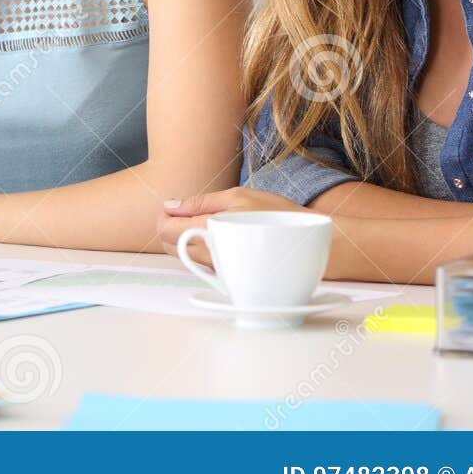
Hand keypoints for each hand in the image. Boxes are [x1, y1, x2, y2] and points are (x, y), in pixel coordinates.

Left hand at [156, 186, 305, 263]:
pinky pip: (201, 264)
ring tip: (206, 222)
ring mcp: (218, 269)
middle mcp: (210, 255)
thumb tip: (170, 205)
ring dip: (184, 240)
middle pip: (169, 246)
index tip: (174, 207)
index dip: (164, 216)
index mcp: (209, 231)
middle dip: (170, 228)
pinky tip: (217, 238)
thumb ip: (200, 202)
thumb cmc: (277, 215)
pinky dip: (199, 250)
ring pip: (184, 256)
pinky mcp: (228, 277)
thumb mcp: (238, 196)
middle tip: (188, 212)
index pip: (165, 230)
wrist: (308, 246)